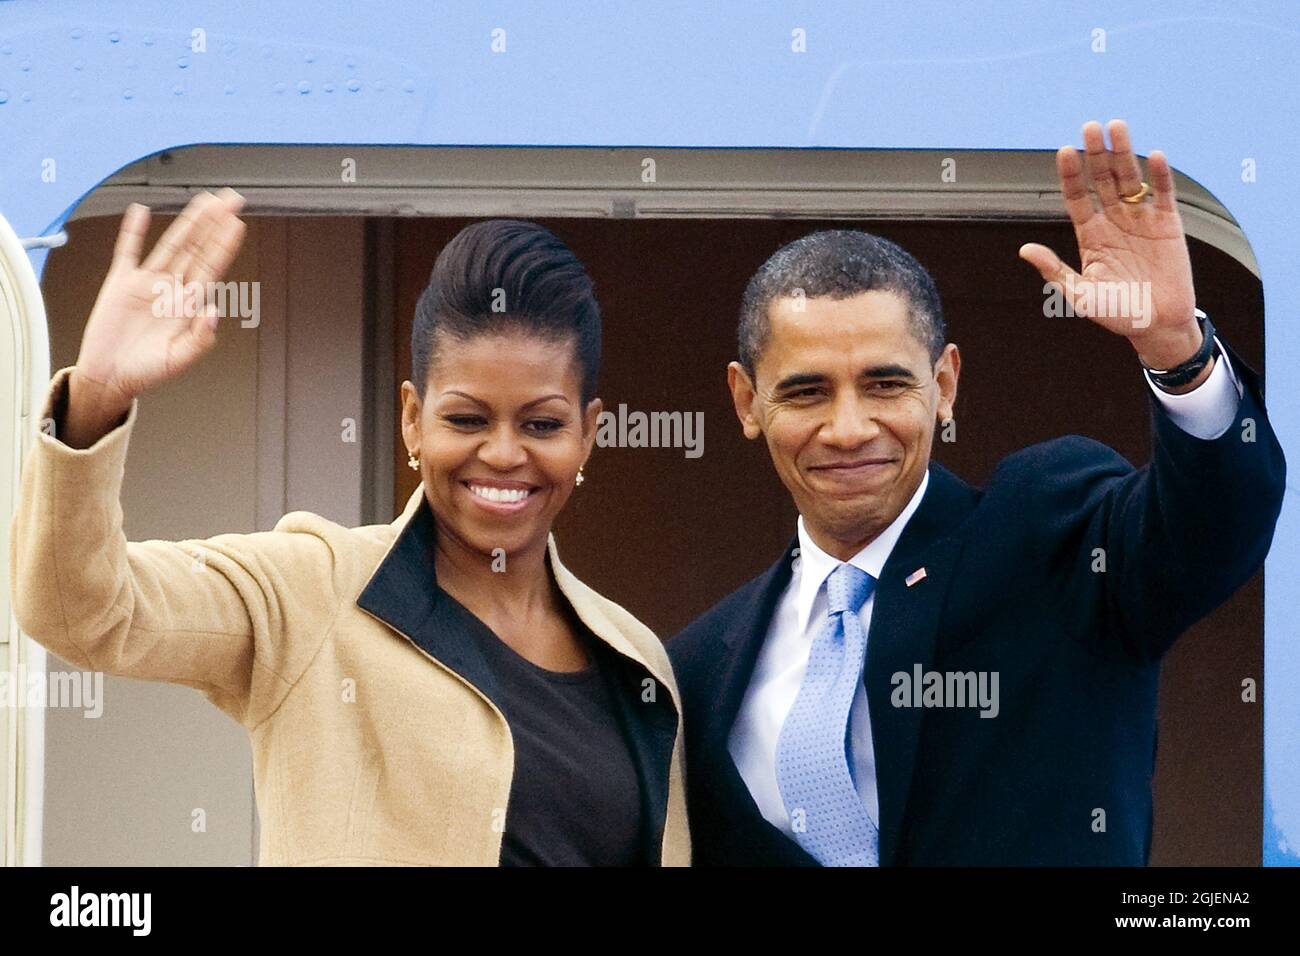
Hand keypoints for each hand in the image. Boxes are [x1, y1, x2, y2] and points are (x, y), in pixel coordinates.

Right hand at [73, 188, 247, 405]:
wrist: (110, 377)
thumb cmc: (146, 371)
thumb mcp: (179, 359)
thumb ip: (200, 338)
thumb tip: (214, 310)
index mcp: (189, 305)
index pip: (212, 267)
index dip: (224, 245)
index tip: (237, 224)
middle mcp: (172, 289)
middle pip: (198, 248)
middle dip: (214, 224)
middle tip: (231, 199)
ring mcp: (147, 282)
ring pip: (171, 244)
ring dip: (188, 222)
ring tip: (204, 201)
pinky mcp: (120, 282)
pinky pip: (127, 250)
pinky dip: (133, 231)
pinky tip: (141, 212)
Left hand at [1019, 120, 1200, 369]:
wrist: (1156, 325)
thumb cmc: (1116, 313)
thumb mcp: (1079, 294)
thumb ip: (1054, 270)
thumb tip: (1025, 250)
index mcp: (1091, 235)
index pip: (1077, 197)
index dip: (1070, 175)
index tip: (1064, 152)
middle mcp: (1114, 221)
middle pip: (1102, 180)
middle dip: (1096, 154)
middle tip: (1090, 128)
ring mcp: (1141, 219)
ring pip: (1130, 179)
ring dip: (1124, 154)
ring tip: (1117, 128)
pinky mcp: (1168, 224)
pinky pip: (1163, 194)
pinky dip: (1159, 176)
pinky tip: (1153, 156)